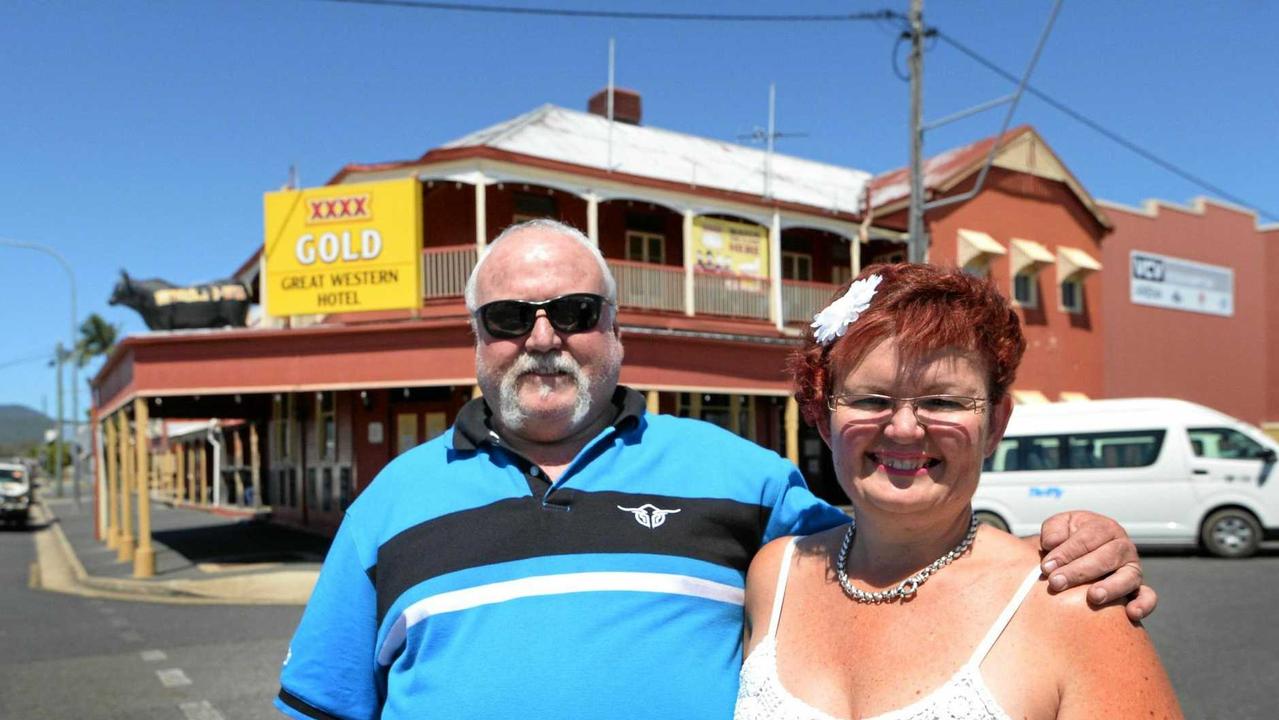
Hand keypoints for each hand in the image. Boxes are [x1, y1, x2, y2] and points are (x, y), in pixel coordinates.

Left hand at [1038, 510, 1155, 621]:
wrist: (1080, 552)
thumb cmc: (1068, 538)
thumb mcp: (1059, 526)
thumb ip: (1053, 530)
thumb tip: (1052, 543)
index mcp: (1103, 528)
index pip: (1086, 539)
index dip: (1066, 552)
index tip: (1047, 567)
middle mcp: (1122, 547)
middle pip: (1105, 557)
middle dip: (1079, 571)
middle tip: (1056, 583)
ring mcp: (1132, 568)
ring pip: (1128, 577)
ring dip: (1111, 588)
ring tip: (1093, 597)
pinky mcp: (1138, 588)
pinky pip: (1147, 597)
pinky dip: (1144, 605)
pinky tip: (1131, 614)